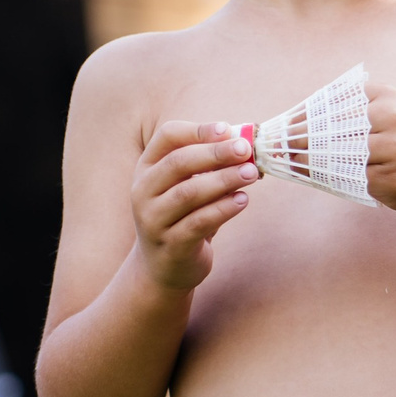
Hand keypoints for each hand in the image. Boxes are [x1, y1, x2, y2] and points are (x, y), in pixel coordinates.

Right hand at [130, 119, 256, 293]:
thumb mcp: (188, 186)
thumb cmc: (182, 216)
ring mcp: (153, 220)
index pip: (167, 137)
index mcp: (147, 168)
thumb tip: (244, 145)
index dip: (198, 130)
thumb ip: (209, 166)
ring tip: (252, 174)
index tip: (227, 129)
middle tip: (246, 150)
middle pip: (178, 163)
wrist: (164, 267)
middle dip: (215, 153)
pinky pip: (199, 222)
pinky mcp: (171, 245)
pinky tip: (243, 200)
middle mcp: (143, 191)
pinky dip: (223, 209)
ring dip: (224, 180)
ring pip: (189, 193)